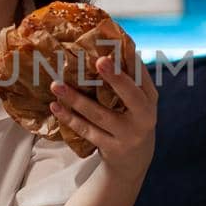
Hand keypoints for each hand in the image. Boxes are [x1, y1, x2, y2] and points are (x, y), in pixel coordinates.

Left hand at [49, 51, 157, 177]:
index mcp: (150, 100)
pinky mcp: (111, 148)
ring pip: (99, 115)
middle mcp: (144, 117)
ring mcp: (127, 135)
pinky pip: (87, 131)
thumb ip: (132, 78)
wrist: (134, 161)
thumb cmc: (133, 120)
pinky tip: (56, 107)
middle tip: (99, 61)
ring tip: (57, 85)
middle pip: (129, 95)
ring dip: (76, 99)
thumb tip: (119, 45)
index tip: (115, 50)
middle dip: (115, 78)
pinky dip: (70, 118)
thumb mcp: (140, 101)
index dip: (130, 63)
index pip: (141, 78)